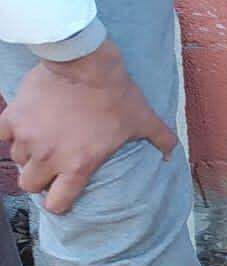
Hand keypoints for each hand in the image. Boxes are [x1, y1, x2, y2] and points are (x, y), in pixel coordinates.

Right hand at [0, 40, 176, 214]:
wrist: (85, 63)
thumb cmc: (116, 94)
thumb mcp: (144, 120)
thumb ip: (160, 140)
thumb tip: (170, 154)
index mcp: (78, 165)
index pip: (57, 202)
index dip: (59, 203)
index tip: (60, 196)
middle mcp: (49, 156)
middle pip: (29, 184)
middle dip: (38, 180)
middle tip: (49, 169)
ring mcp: (27, 136)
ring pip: (17, 159)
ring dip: (27, 155)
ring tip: (42, 143)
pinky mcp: (13, 116)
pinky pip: (1, 135)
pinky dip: (10, 134)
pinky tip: (21, 128)